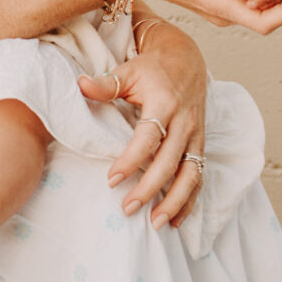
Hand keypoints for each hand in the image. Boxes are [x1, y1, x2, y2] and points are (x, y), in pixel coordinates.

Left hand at [80, 27, 208, 226]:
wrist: (186, 58)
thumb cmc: (152, 68)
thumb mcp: (128, 71)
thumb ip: (106, 84)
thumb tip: (80, 85)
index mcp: (165, 103)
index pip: (148, 138)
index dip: (131, 160)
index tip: (111, 180)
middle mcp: (184, 122)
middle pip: (169, 162)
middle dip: (150, 189)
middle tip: (127, 209)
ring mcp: (196, 135)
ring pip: (191, 175)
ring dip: (175, 202)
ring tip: (156, 223)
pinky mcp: (201, 144)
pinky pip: (200, 176)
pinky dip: (191, 200)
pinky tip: (176, 220)